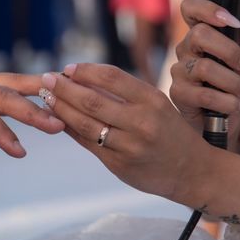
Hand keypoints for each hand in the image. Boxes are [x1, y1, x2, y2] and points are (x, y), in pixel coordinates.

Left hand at [39, 64, 209, 198]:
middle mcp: (142, 122)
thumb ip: (124, 94)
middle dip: (64, 88)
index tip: (68, 68)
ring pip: (85, 124)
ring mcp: (130, 146)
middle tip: (46, 79)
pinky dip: (70, 129)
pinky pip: (88, 144)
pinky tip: (58, 120)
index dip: (85, 70)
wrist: (193, 172)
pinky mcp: (119, 166)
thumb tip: (80, 78)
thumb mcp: (157, 105)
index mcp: (152, 100)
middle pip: (92, 101)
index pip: (111, 77)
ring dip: (61, 109)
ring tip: (46, 98)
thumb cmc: (170, 132)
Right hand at [170, 0, 239, 143]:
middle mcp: (186, 49)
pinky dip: (225, 101)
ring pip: (203, 67)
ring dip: (232, 82)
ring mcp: (179, 72)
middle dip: (230, 52)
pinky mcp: (177, 95)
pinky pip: (202, 94)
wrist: (234, 124)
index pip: (190, 7)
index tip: (232, 21)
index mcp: (202, 35)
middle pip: (199, 35)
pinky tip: (236, 106)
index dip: (207, 8)